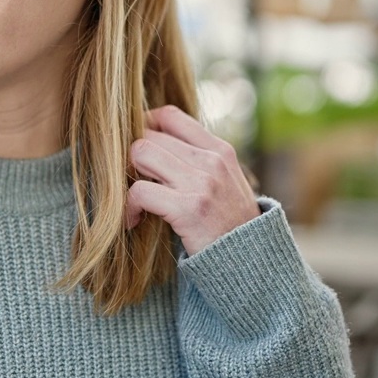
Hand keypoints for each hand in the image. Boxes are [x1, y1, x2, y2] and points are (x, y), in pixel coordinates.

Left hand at [124, 105, 260, 254]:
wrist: (250, 261)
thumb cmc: (231, 225)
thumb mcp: (226, 183)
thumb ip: (200, 161)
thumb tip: (158, 144)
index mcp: (220, 150)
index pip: (170, 115)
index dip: (145, 126)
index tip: (138, 150)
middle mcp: (211, 161)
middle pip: (148, 136)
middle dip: (132, 160)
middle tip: (132, 183)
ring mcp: (201, 183)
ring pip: (140, 154)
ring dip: (127, 179)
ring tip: (134, 201)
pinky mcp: (188, 208)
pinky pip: (139, 191)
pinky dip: (129, 207)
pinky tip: (133, 220)